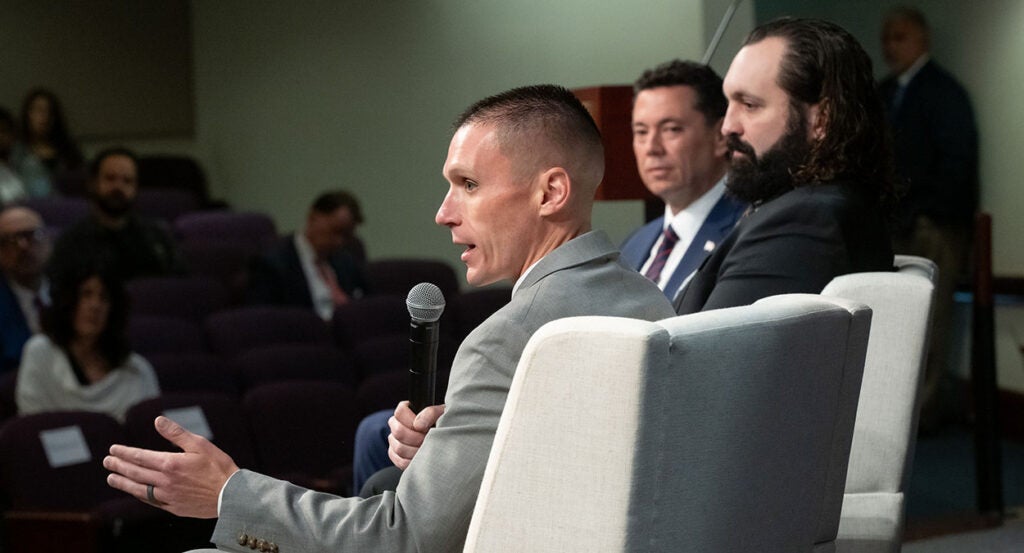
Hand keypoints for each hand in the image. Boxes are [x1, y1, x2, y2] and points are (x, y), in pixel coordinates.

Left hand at [104, 415, 238, 518]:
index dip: (125, 452)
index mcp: (170, 464)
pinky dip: (139, 495)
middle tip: (107, 461)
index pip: (140, 457)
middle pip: (135, 472)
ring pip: (139, 489)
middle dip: (119, 466)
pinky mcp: (173, 507)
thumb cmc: (218, 467)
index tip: (113, 449)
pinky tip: (135, 492)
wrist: (230, 495)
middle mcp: (165, 481)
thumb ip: (176, 433)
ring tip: (112, 478)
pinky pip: (150, 501)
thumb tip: (157, 421)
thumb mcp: (200, 444)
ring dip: (123, 482)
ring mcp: (167, 496)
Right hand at [387, 401, 443, 469]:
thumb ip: (430, 413)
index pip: (399, 412)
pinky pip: (399, 461)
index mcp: (405, 410)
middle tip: (428, 440)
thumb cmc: (442, 423)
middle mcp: (396, 424)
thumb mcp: (441, 413)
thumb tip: (418, 425)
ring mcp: (394, 440)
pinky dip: (412, 462)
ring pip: (398, 448)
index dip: (412, 421)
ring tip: (427, 449)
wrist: (446, 438)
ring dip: (415, 450)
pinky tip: (421, 459)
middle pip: (398, 432)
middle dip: (416, 438)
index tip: (425, 427)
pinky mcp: (396, 455)